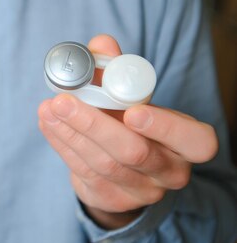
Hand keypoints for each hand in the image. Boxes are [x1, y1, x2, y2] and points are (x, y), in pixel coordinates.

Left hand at [37, 35, 217, 228]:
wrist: (121, 167)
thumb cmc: (130, 121)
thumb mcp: (130, 96)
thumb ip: (117, 70)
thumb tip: (100, 43)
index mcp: (188, 143)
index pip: (196, 142)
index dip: (166, 127)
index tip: (132, 111)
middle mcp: (170, 171)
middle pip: (135, 152)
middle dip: (94, 124)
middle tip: (63, 100)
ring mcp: (141, 191)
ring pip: (103, 163)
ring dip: (70, 132)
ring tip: (47, 107)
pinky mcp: (112, 199)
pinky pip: (83, 171)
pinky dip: (62, 144)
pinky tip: (47, 123)